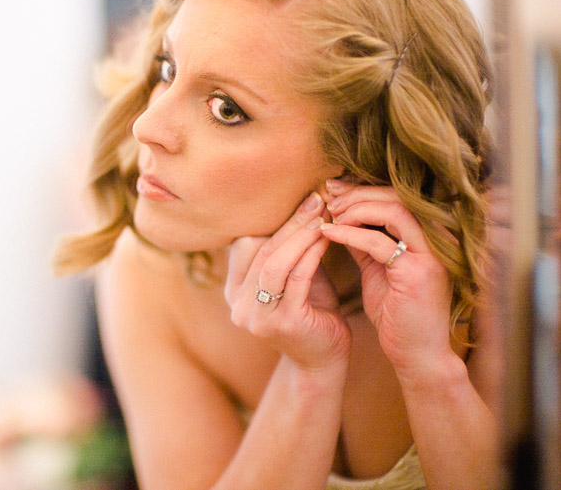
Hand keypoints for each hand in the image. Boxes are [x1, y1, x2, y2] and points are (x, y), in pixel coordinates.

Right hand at [225, 192, 350, 370]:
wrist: (323, 360)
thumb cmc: (312, 312)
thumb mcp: (294, 277)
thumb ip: (289, 250)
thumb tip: (302, 205)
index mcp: (234, 291)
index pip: (245, 245)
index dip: (272, 222)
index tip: (301, 202)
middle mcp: (238, 305)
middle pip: (261, 251)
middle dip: (290, 224)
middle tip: (315, 200)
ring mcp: (257, 316)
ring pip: (275, 264)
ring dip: (300, 236)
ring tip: (322, 217)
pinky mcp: (283, 323)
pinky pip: (297, 279)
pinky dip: (311, 255)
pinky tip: (326, 239)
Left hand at [319, 180, 454, 376]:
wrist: (416, 355)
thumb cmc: (397, 315)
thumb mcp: (378, 270)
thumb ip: (365, 244)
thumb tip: (341, 217)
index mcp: (430, 237)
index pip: (398, 197)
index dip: (364, 189)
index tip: (334, 189)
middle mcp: (439, 241)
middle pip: (398, 197)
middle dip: (358, 192)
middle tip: (328, 195)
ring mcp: (432, 256)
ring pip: (393, 211)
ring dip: (355, 208)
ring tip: (329, 213)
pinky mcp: (419, 273)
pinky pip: (379, 242)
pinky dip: (350, 233)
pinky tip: (329, 233)